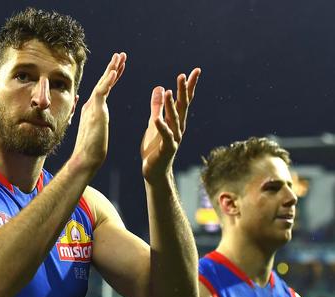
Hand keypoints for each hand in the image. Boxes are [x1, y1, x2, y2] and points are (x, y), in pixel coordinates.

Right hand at [71, 52, 126, 173]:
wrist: (87, 158)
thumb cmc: (91, 149)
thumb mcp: (95, 130)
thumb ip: (94, 119)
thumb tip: (94, 114)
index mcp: (93, 108)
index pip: (104, 88)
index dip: (112, 76)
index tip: (120, 66)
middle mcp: (91, 104)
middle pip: (103, 82)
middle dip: (113, 67)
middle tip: (121, 54)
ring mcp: (92, 107)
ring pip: (102, 83)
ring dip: (112, 69)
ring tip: (120, 56)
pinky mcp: (94, 111)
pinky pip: (101, 92)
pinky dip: (107, 81)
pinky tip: (114, 71)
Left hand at [141, 68, 200, 182]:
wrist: (154, 171)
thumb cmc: (155, 147)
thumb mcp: (154, 122)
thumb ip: (157, 106)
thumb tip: (161, 87)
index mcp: (176, 120)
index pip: (184, 100)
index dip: (189, 85)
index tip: (196, 70)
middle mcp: (179, 127)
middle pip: (182, 106)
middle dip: (183, 91)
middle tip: (183, 75)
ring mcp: (174, 138)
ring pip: (174, 119)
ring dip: (172, 105)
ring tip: (169, 91)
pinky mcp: (167, 148)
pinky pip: (165, 136)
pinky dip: (162, 127)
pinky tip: (157, 118)